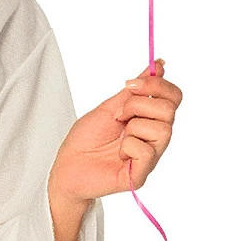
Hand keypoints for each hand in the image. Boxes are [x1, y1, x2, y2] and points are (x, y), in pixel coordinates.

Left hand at [49, 58, 182, 205]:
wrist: (67, 164)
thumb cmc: (87, 138)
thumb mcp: (110, 106)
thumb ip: (136, 90)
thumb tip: (159, 65)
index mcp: (149, 119)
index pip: (174, 97)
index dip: (157, 85)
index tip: (130, 84)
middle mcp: (154, 138)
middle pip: (170, 110)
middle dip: (138, 104)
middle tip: (118, 115)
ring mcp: (150, 157)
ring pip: (163, 130)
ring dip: (133, 126)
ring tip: (118, 137)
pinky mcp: (140, 175)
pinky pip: (147, 152)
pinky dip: (127, 147)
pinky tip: (118, 154)